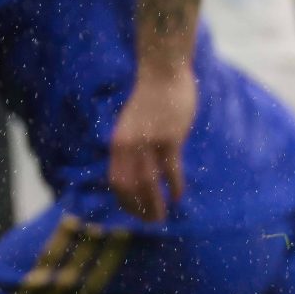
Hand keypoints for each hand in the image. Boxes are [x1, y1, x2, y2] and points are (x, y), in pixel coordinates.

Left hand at [109, 66, 196, 222]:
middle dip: (139, 208)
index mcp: (118, 143)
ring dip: (154, 204)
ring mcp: (149, 143)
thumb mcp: (134, 121)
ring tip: (162, 217)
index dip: (125, 200)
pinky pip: (170, 169)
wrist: (162, 71)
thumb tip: (142, 161)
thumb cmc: (152, 95)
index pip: (117, 181)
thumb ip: (135, 142)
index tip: (135, 212)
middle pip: (130, 187)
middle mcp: (129, 146)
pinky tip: (177, 196)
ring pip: (148, 183)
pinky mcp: (169, 138)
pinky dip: (173, 186)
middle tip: (150, 222)